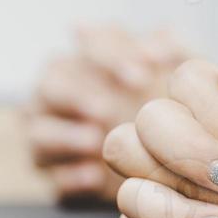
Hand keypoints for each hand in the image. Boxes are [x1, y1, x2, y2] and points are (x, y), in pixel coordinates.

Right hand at [24, 23, 192, 200]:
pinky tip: (93, 176)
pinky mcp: (55, 174)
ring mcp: (51, 135)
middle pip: (51, 82)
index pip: (88, 44)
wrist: (167, 163)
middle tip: (105, 109)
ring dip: (64, 134)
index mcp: (91, 59)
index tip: (142, 75)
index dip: (111, 56)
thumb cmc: (167, 109)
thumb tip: (157, 42)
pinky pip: (51, 175)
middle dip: (77, 94)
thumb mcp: (178, 78)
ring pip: (39, 130)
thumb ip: (172, 51)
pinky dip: (69, 175)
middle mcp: (61, 94)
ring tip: (94, 140)